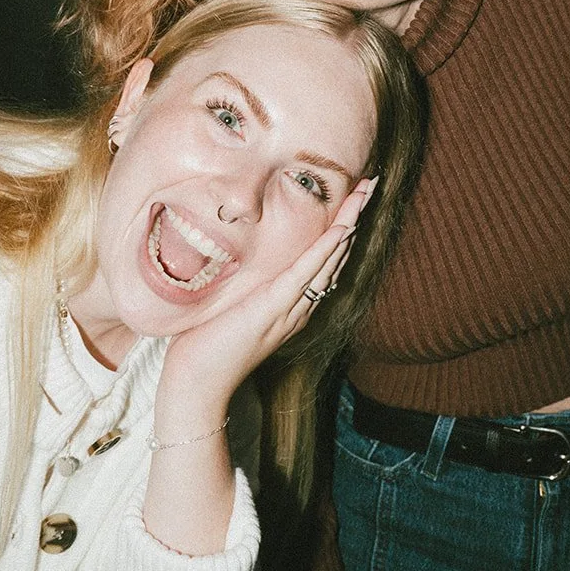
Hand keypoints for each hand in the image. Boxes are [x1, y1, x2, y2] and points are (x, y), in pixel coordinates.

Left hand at [154, 177, 376, 432]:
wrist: (198, 385)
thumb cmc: (206, 346)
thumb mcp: (233, 306)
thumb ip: (247, 286)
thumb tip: (242, 257)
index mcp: (293, 306)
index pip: (325, 263)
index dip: (342, 230)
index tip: (353, 200)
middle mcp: (300, 308)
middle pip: (335, 257)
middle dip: (353, 219)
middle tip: (371, 185)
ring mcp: (290, 310)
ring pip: (328, 261)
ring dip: (348, 225)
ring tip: (364, 195)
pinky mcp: (274, 309)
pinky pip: (306, 275)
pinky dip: (325, 251)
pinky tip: (341, 230)